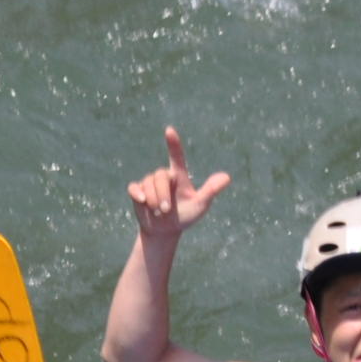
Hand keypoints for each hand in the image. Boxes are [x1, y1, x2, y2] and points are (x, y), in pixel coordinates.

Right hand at [124, 126, 231, 240]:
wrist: (166, 231)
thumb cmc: (186, 216)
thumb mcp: (200, 205)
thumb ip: (211, 191)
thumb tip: (227, 177)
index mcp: (179, 176)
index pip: (176, 157)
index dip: (173, 144)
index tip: (169, 130)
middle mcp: (164, 177)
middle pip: (159, 175)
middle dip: (162, 194)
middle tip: (166, 210)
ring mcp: (149, 184)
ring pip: (147, 183)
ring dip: (153, 200)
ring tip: (159, 213)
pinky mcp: (137, 192)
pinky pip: (133, 188)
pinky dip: (137, 193)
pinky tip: (141, 200)